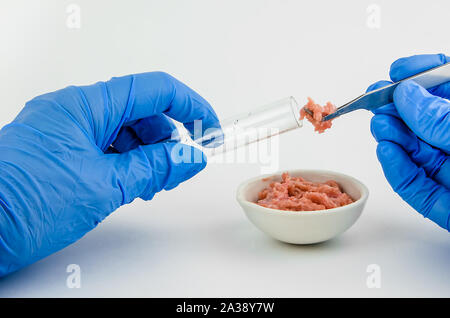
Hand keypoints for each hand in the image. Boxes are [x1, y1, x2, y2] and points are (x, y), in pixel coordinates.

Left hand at [0, 72, 220, 275]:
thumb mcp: (102, 185)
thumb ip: (152, 167)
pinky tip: (135, 183)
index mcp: (84, 106)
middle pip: (140, 111)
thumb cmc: (19, 204)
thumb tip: (190, 156)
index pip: (153, 90)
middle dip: (168, 137)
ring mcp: (67, 132)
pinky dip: (128, 163)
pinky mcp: (63, 152)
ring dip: (149, 153)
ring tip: (155, 182)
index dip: (189, 106)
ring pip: (125, 131)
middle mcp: (74, 112)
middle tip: (182, 165)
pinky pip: (107, 147)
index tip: (209, 129)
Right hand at [368, 54, 449, 230]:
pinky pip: (417, 187)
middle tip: (377, 102)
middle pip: (429, 123)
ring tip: (382, 126)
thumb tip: (410, 98)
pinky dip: (398, 170)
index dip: (425, 75)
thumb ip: (446, 120)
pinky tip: (388, 152)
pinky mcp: (448, 206)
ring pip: (419, 154)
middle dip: (401, 111)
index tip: (399, 70)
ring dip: (395, 138)